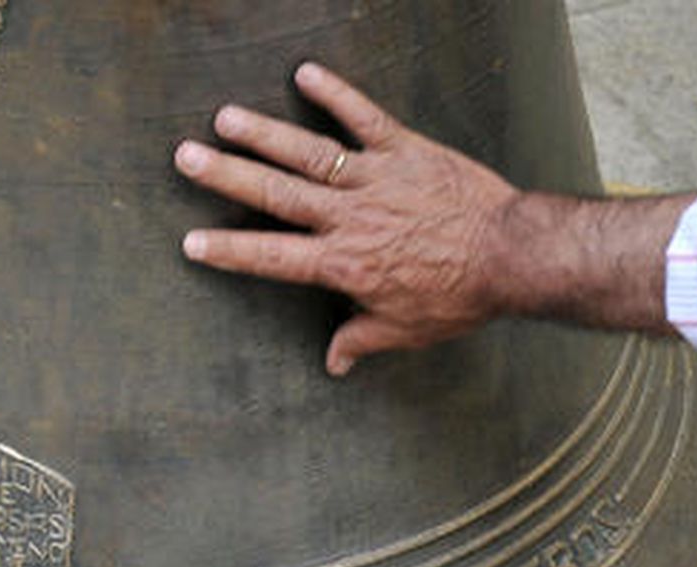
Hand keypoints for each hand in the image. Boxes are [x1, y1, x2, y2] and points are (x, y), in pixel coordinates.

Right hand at [175, 62, 522, 376]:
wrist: (511, 257)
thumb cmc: (460, 297)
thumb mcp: (405, 330)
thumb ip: (362, 339)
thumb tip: (334, 364)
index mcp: (343, 264)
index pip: (271, 257)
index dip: (229, 250)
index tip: (191, 241)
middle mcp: (349, 218)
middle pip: (276, 193)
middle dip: (227, 175)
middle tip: (185, 156)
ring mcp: (375, 179)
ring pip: (309, 153)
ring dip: (265, 133)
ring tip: (225, 118)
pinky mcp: (406, 151)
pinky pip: (365, 117)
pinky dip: (337, 93)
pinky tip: (306, 73)